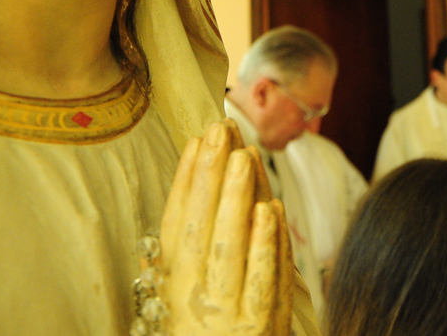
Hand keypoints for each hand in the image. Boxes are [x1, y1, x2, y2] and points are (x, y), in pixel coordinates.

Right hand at [145, 120, 293, 335]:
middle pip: (200, 226)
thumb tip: (199, 187)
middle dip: (209, 175)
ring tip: (244, 155)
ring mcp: (227, 311)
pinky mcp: (259, 326)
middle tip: (219, 130)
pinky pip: (262, 280)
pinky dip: (265, 244)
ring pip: (229, 246)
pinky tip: (269, 210)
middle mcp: (195, 296)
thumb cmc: (214, 334)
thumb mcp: (195, 293)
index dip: (185, 181)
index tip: (195, 141)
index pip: (177, 224)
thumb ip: (199, 247)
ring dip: (236, 198)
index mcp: (177, 285)